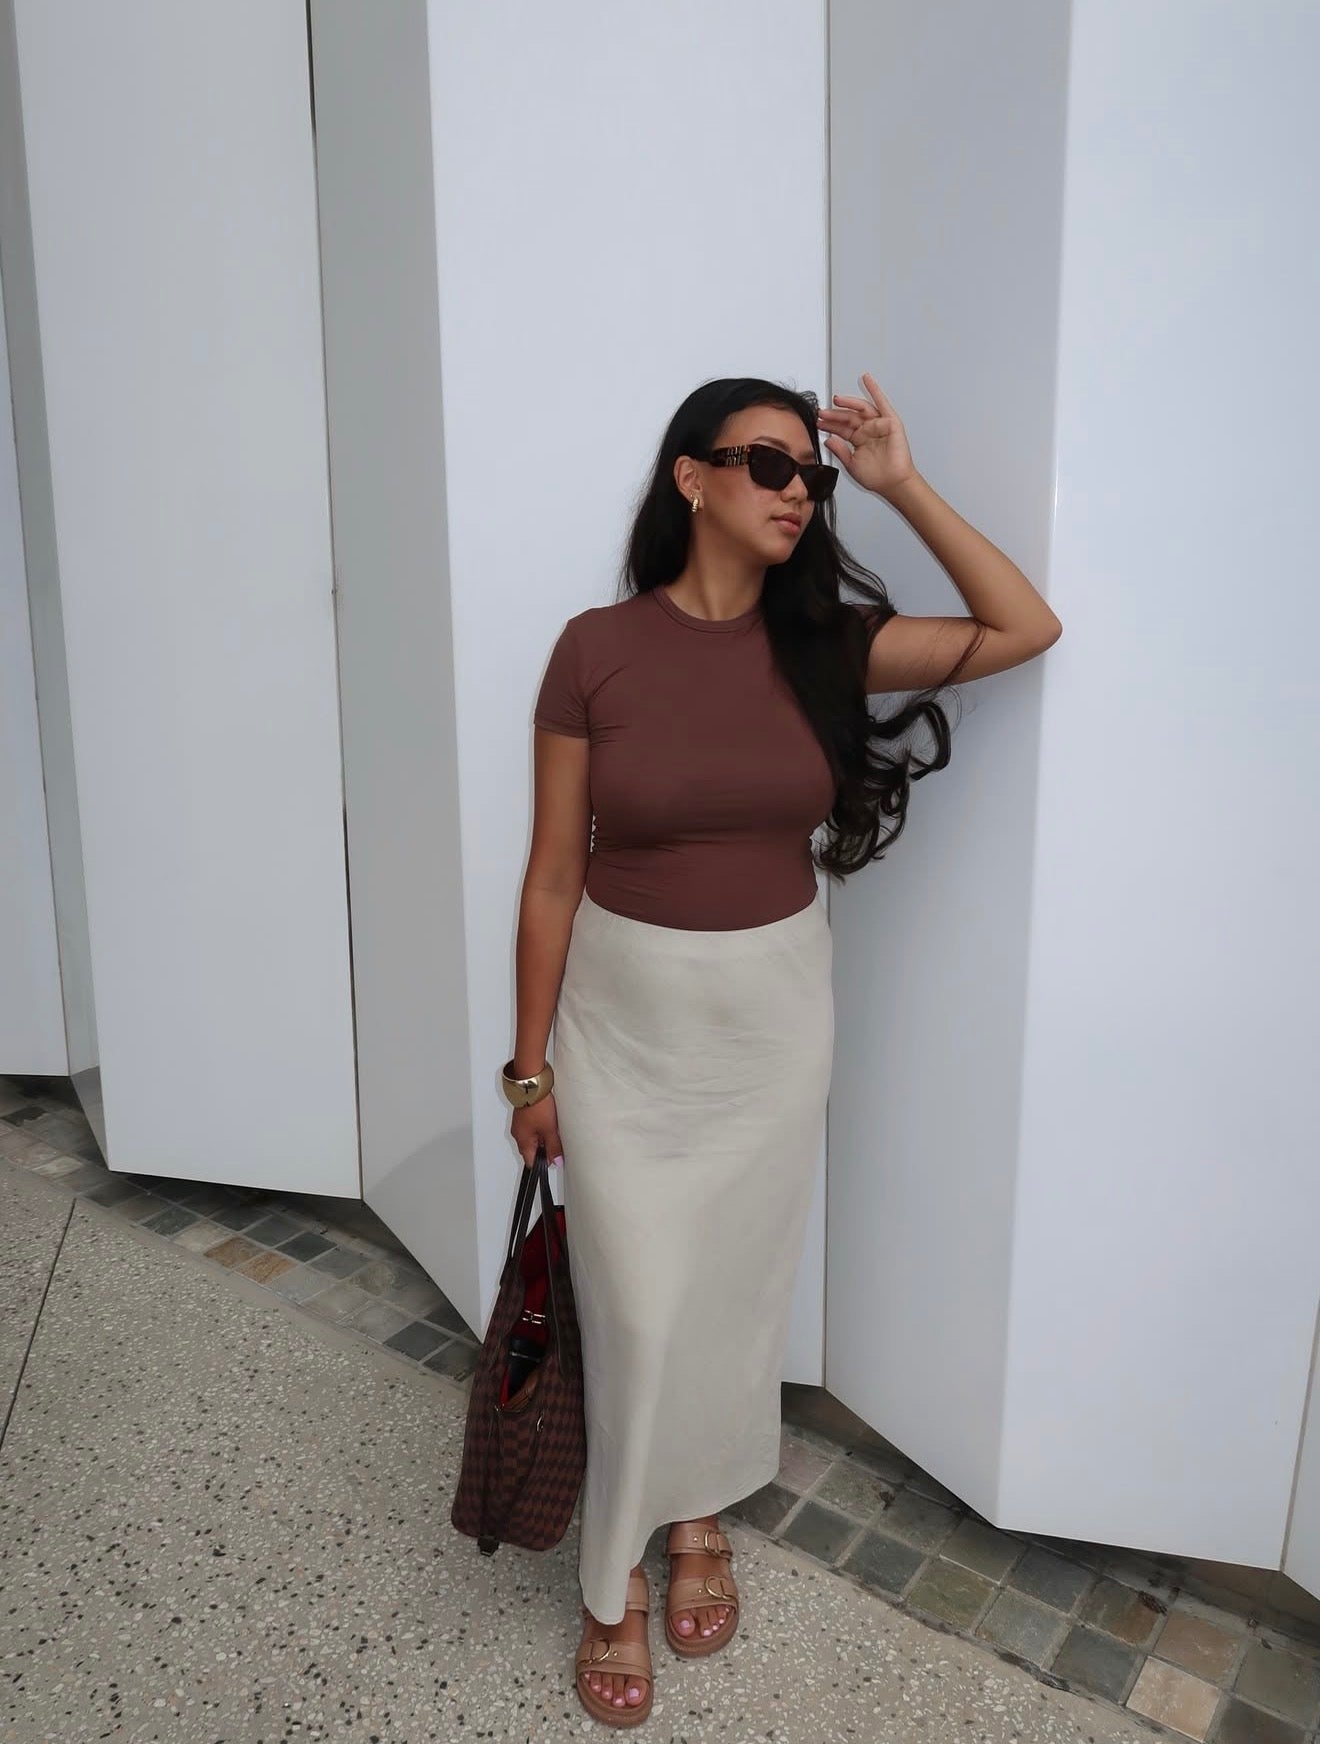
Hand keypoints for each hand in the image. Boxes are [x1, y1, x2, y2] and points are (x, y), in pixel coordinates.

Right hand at [512, 1093, 563, 1170]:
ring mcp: (520, 1124)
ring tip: (553, 1127)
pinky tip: (549, 1120)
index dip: (543, 1162)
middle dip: (545, 1147)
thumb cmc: (537, 1106)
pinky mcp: (524, 1116)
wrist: (533, 1085)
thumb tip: (556, 1162)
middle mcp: (518, 1134)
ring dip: (543, 1136)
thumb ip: (554, 1147)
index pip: (531, 1161)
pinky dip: (541, 1127)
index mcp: (522, 1141)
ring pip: (533, 1138)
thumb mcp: (550, 1130)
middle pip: (532, 1149)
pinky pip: (533, 1127)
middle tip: (556, 1140)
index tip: (554, 1157)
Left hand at [816, 373, 916, 498]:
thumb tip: (828, 440)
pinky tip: (867, 379)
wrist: (892, 483)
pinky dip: (875, 390)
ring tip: (836, 399)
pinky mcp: (890, 422)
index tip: (818, 422)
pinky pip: (882, 403)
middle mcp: (868, 431)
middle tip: (821, 412)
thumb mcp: (851, 464)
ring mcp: (879, 425)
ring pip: (861, 409)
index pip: (842, 428)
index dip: (830, 425)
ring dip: (849, 402)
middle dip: (835, 414)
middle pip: (849, 418)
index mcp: (859, 440)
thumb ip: (840, 451)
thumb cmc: (876, 477)